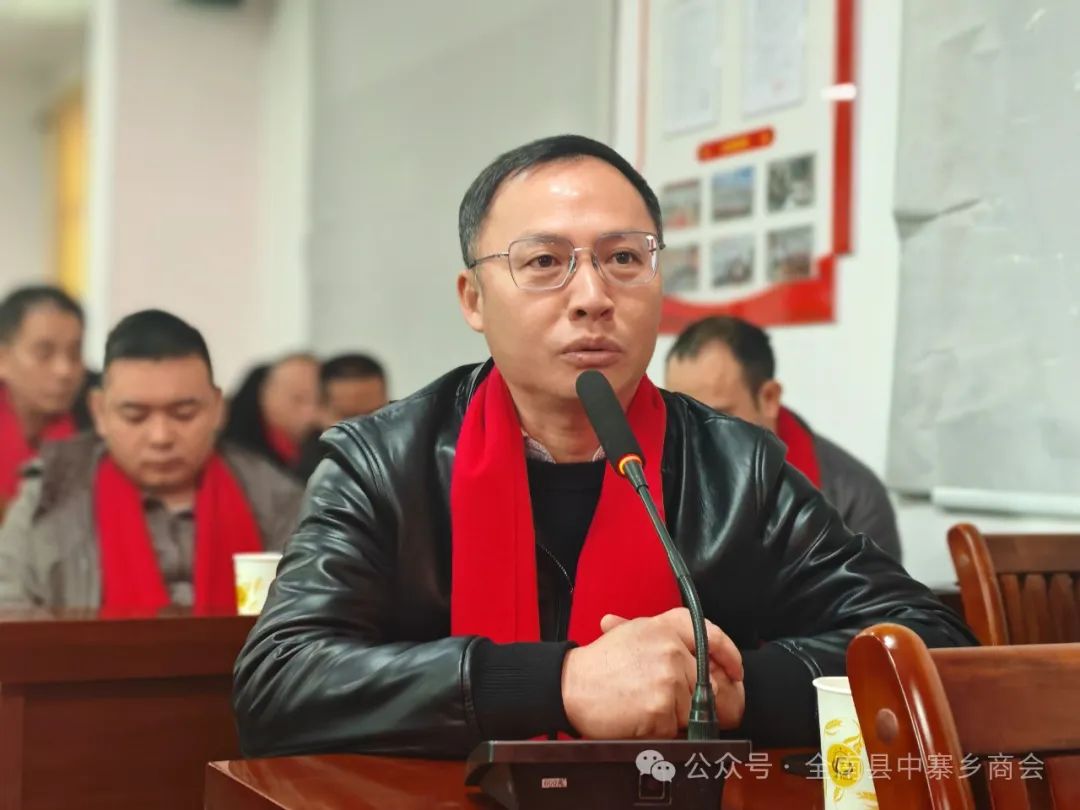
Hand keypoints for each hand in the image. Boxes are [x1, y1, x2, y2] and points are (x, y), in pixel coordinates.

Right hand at [560, 607, 744, 738]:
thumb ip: (668, 639)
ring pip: (694, 709)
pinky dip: (662, 731)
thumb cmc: (599, 665)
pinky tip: (641, 720)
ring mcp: (667, 678)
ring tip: (647, 708)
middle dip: (704, 700)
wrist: (570, 686)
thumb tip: (708, 658)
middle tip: (687, 707)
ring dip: (676, 717)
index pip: (712, 635)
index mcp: (665, 627)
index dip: (729, 656)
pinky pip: (676, 728)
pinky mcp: (661, 707)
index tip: (735, 671)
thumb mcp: (633, 634)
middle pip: (709, 682)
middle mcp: (670, 649)